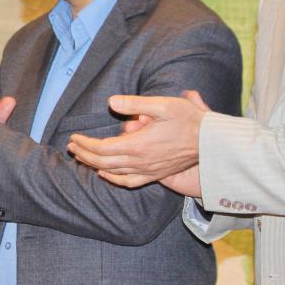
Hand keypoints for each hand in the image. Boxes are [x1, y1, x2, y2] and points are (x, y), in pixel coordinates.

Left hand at [67, 90, 207, 188]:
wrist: (213, 142)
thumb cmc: (189, 120)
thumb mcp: (164, 104)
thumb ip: (135, 103)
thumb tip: (112, 102)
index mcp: (139, 145)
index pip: (102, 148)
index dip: (85, 144)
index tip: (74, 137)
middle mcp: (141, 162)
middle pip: (103, 162)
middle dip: (84, 154)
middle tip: (71, 146)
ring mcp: (149, 171)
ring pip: (114, 172)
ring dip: (94, 165)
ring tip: (81, 157)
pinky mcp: (157, 175)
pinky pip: (130, 182)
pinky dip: (114, 179)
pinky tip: (106, 174)